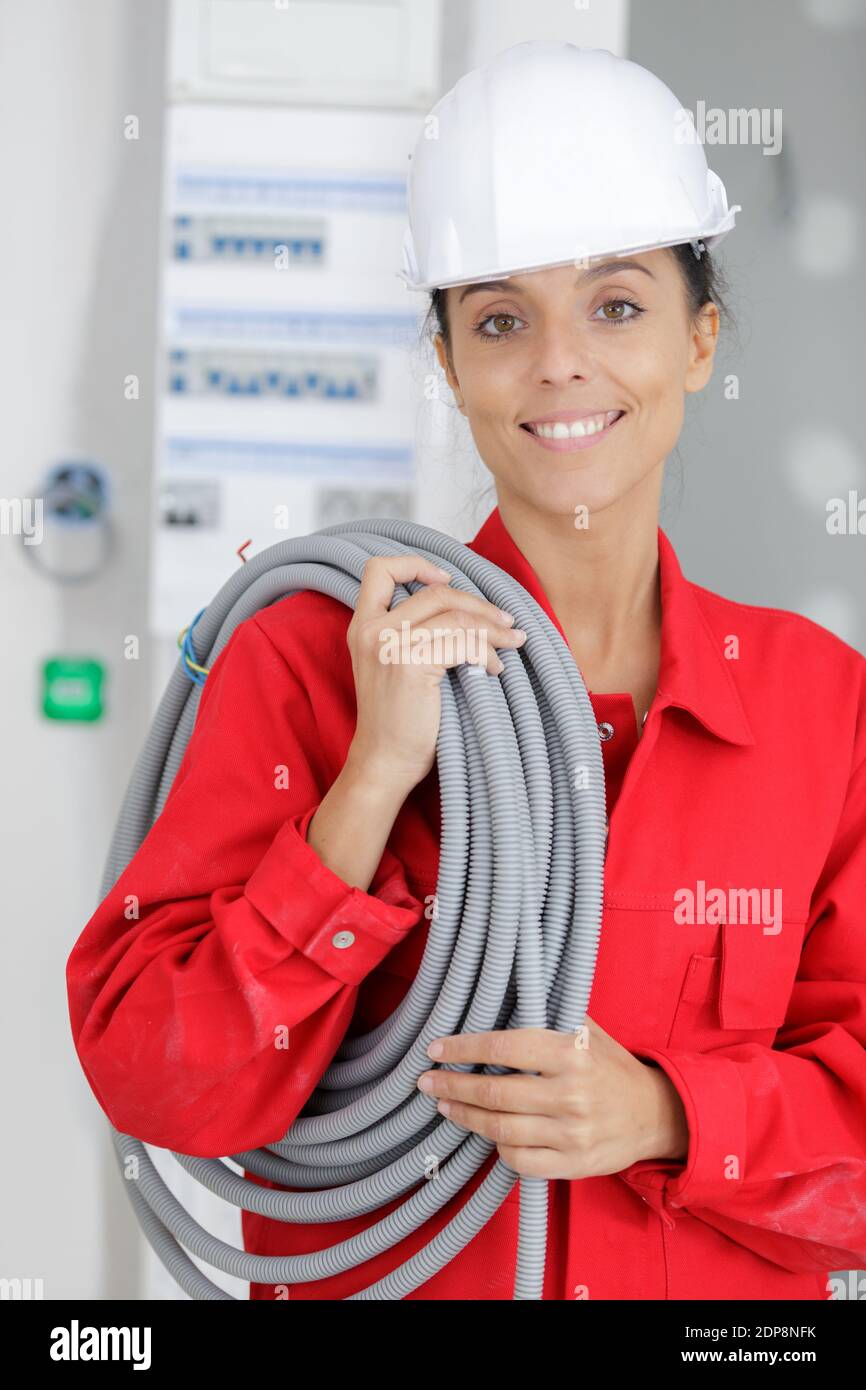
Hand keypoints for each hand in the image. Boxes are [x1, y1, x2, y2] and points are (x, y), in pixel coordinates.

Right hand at [347, 554, 526, 793]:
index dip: (417, 564)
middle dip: (478, 603)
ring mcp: (389, 645)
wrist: (385, 760)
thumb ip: (412, 633)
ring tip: (512, 642)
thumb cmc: (397, 719)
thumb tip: (467, 608)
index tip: (446, 580)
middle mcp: (371, 630)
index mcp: (362, 625)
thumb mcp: (392, 665)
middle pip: (435, 592)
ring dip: (492, 628)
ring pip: (455, 615)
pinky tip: (494, 669)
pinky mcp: (411, 664)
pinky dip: (487, 653)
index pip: (379, 569)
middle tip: (504, 620)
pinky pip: (463, 642)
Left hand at [416, 1018, 688, 1180]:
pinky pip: (520, 1160)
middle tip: (427, 1080)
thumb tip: (497, 994)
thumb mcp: (586, 1029)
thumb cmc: (610, 1066)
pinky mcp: (573, 1164)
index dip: (464, 1048)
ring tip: (445, 1104)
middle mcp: (571, 1094)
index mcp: (571, 1053)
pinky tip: (487, 1133)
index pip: (505, 1047)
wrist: (653, 1114)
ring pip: (501, 1129)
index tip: (436, 1049)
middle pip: (494, 1092)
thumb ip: (547, 1014)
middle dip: (453, 1084)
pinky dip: (497, 1147)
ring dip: (465, 1116)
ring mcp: (572, 1133)